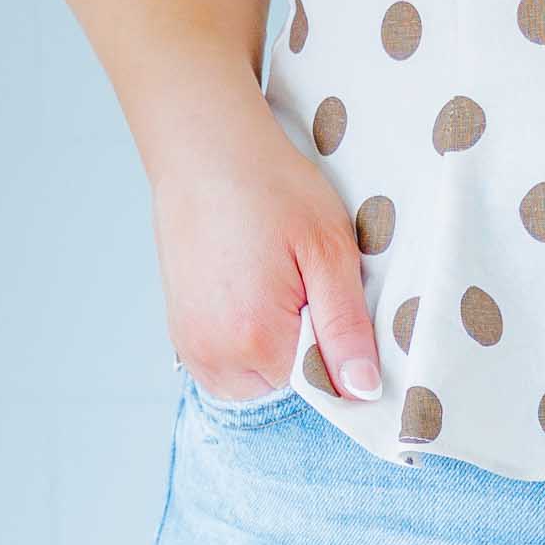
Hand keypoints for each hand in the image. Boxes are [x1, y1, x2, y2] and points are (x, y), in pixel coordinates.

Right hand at [149, 88, 381, 405]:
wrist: (206, 151)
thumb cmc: (271, 189)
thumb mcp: (329, 251)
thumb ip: (347, 328)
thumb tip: (363, 392)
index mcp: (255, 340)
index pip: (320, 387)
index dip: (339, 349)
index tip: (331, 298)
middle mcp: (213, 357)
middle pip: (286, 389)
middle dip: (304, 348)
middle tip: (304, 283)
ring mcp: (191, 349)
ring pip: (257, 380)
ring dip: (276, 347)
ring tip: (276, 284)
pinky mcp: (180, 336)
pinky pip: (228, 365)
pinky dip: (248, 341)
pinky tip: (253, 291)